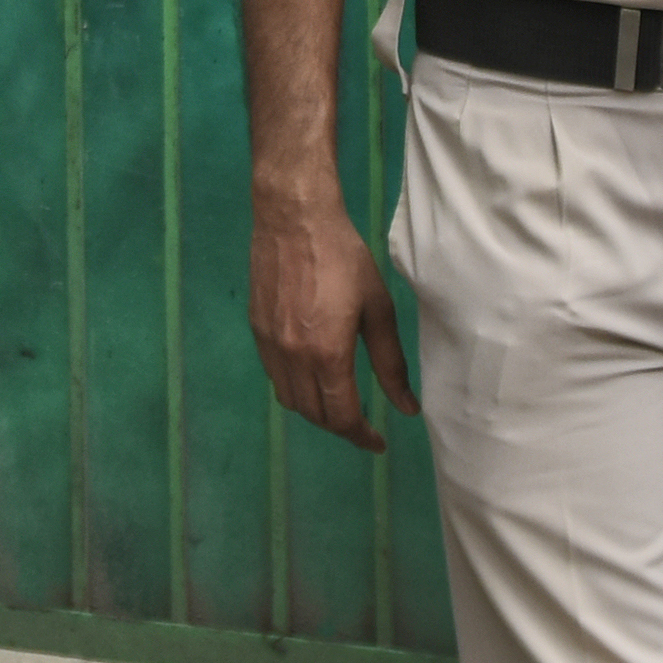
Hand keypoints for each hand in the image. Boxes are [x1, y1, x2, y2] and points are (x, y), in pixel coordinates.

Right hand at [249, 194, 421, 448]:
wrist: (294, 220)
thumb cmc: (344, 259)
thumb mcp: (378, 309)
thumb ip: (390, 363)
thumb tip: (407, 406)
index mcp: (327, 355)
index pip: (341, 417)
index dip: (361, 437)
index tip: (377, 442)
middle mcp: (293, 358)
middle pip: (313, 415)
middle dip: (340, 426)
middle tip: (363, 423)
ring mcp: (269, 346)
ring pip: (290, 400)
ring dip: (315, 411)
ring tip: (338, 403)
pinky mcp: (256, 332)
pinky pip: (275, 377)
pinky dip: (295, 388)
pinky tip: (312, 375)